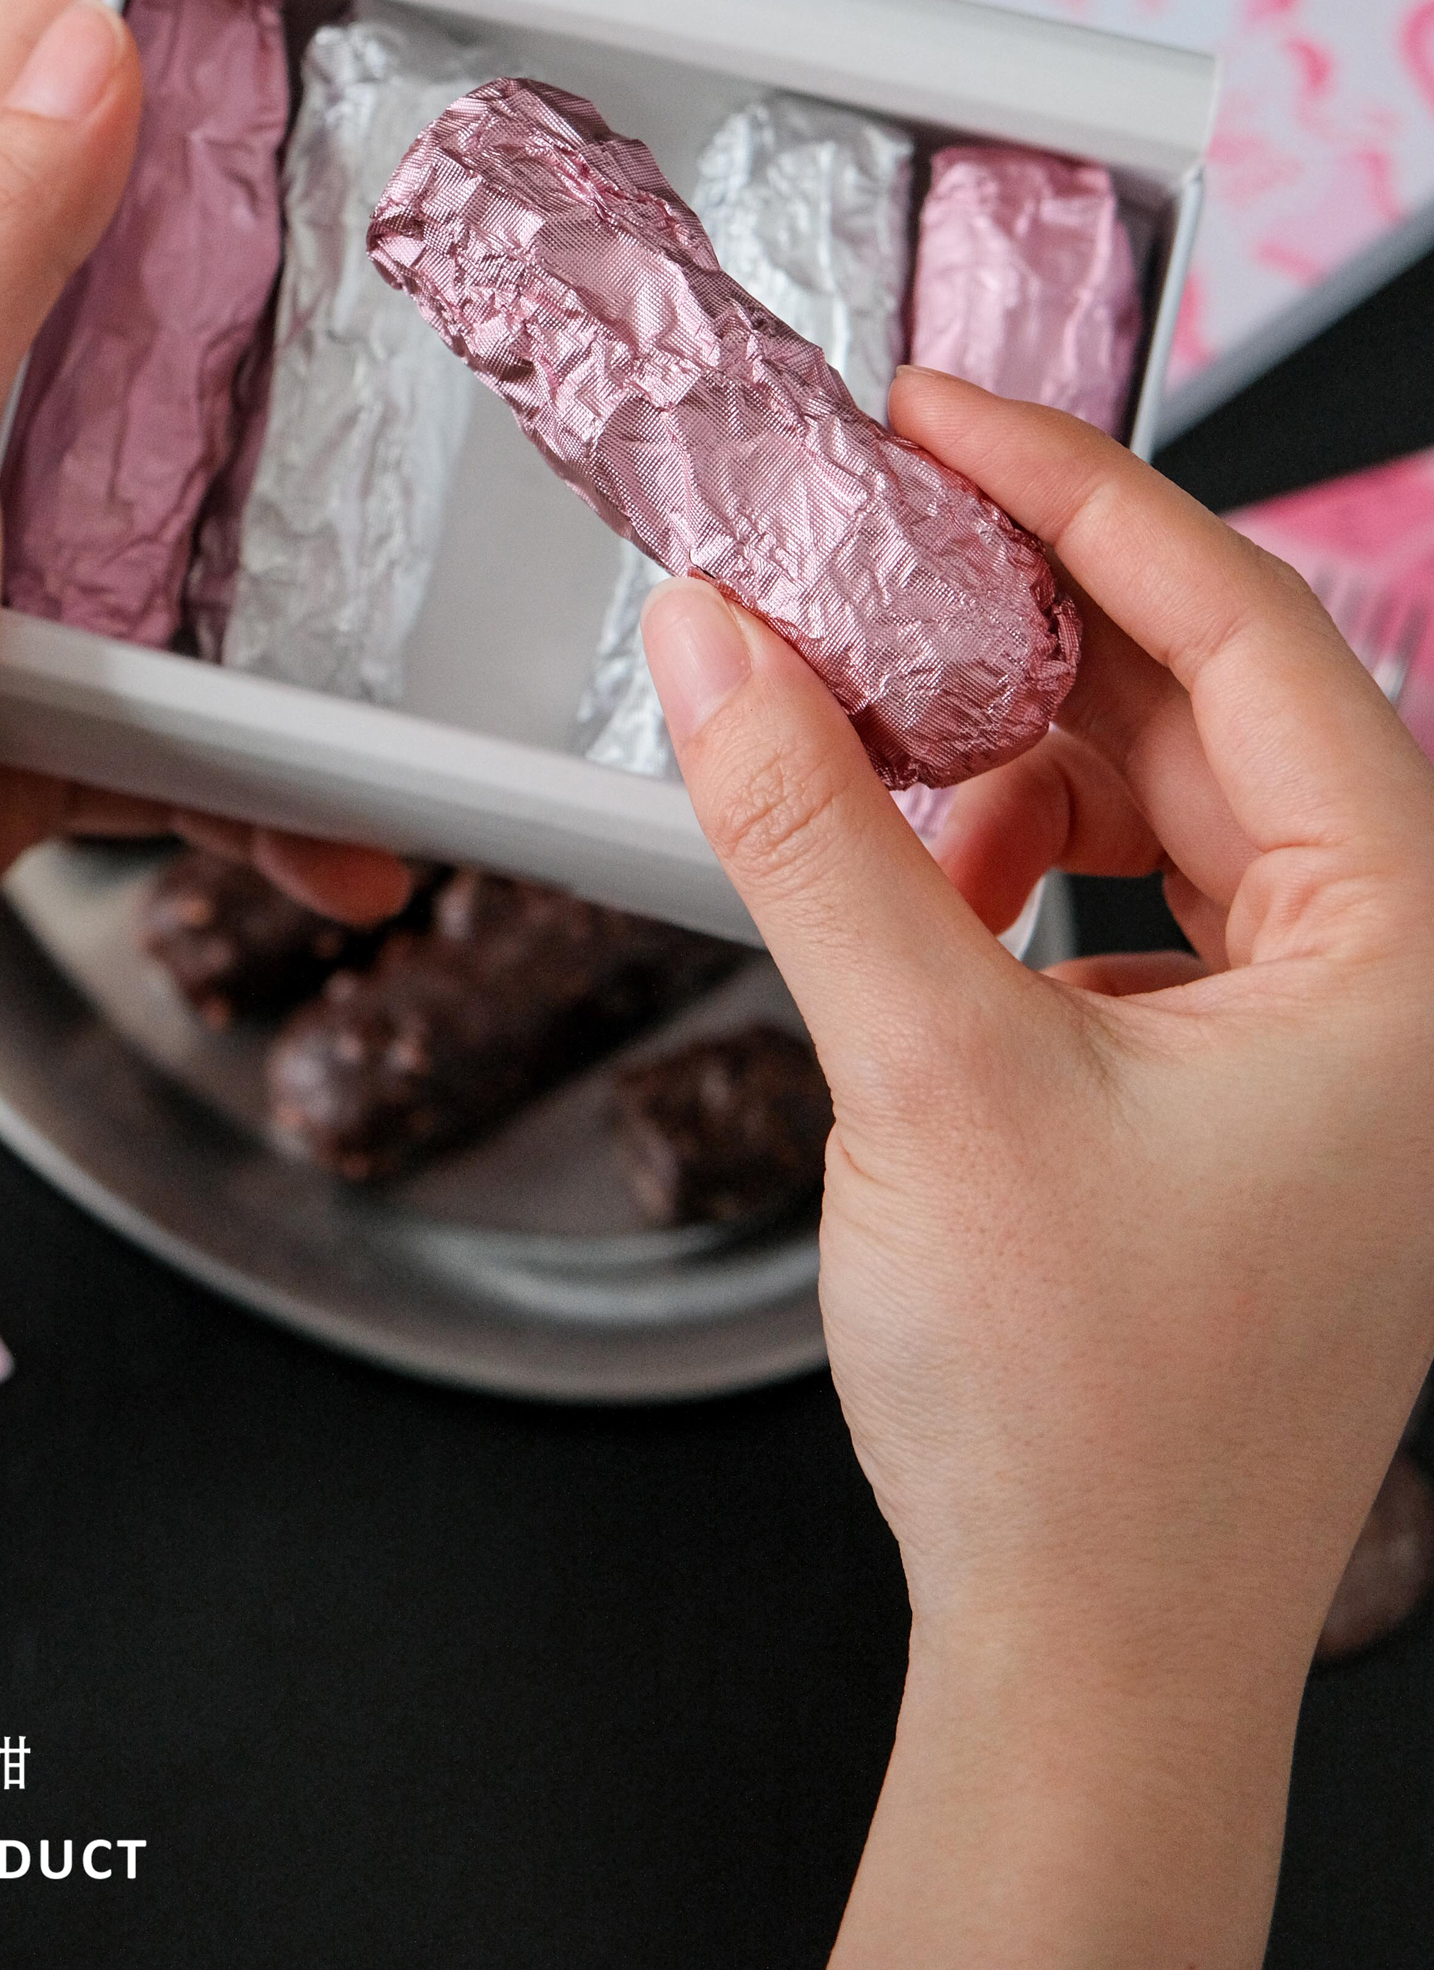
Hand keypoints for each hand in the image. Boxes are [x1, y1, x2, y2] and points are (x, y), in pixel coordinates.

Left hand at [0, 0, 409, 1191]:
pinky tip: (334, 819)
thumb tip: (94, 55)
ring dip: (316, 522)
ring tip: (426, 533)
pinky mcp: (28, 714)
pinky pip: (198, 704)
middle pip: (128, 248)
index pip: (19, 64)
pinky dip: (280, 763)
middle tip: (398, 125)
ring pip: (194, 485)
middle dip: (265, 173)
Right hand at [641, 367, 1433, 1969]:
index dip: (1078, 497)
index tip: (940, 417)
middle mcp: (1402, 981)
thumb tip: (714, 638)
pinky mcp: (1244, 1088)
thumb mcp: (923, 1073)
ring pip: (1167, 800)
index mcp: (1412, 954)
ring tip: (873, 733)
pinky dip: (1023, 862)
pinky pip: (1139, 900)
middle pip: (1206, 706)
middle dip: (1022, 624)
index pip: (1249, 634)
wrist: (1090, 1661)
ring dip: (1012, 750)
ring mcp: (1329, 1040)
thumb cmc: (1086, 1428)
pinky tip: (929, 879)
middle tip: (863, 547)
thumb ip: (810, 830)